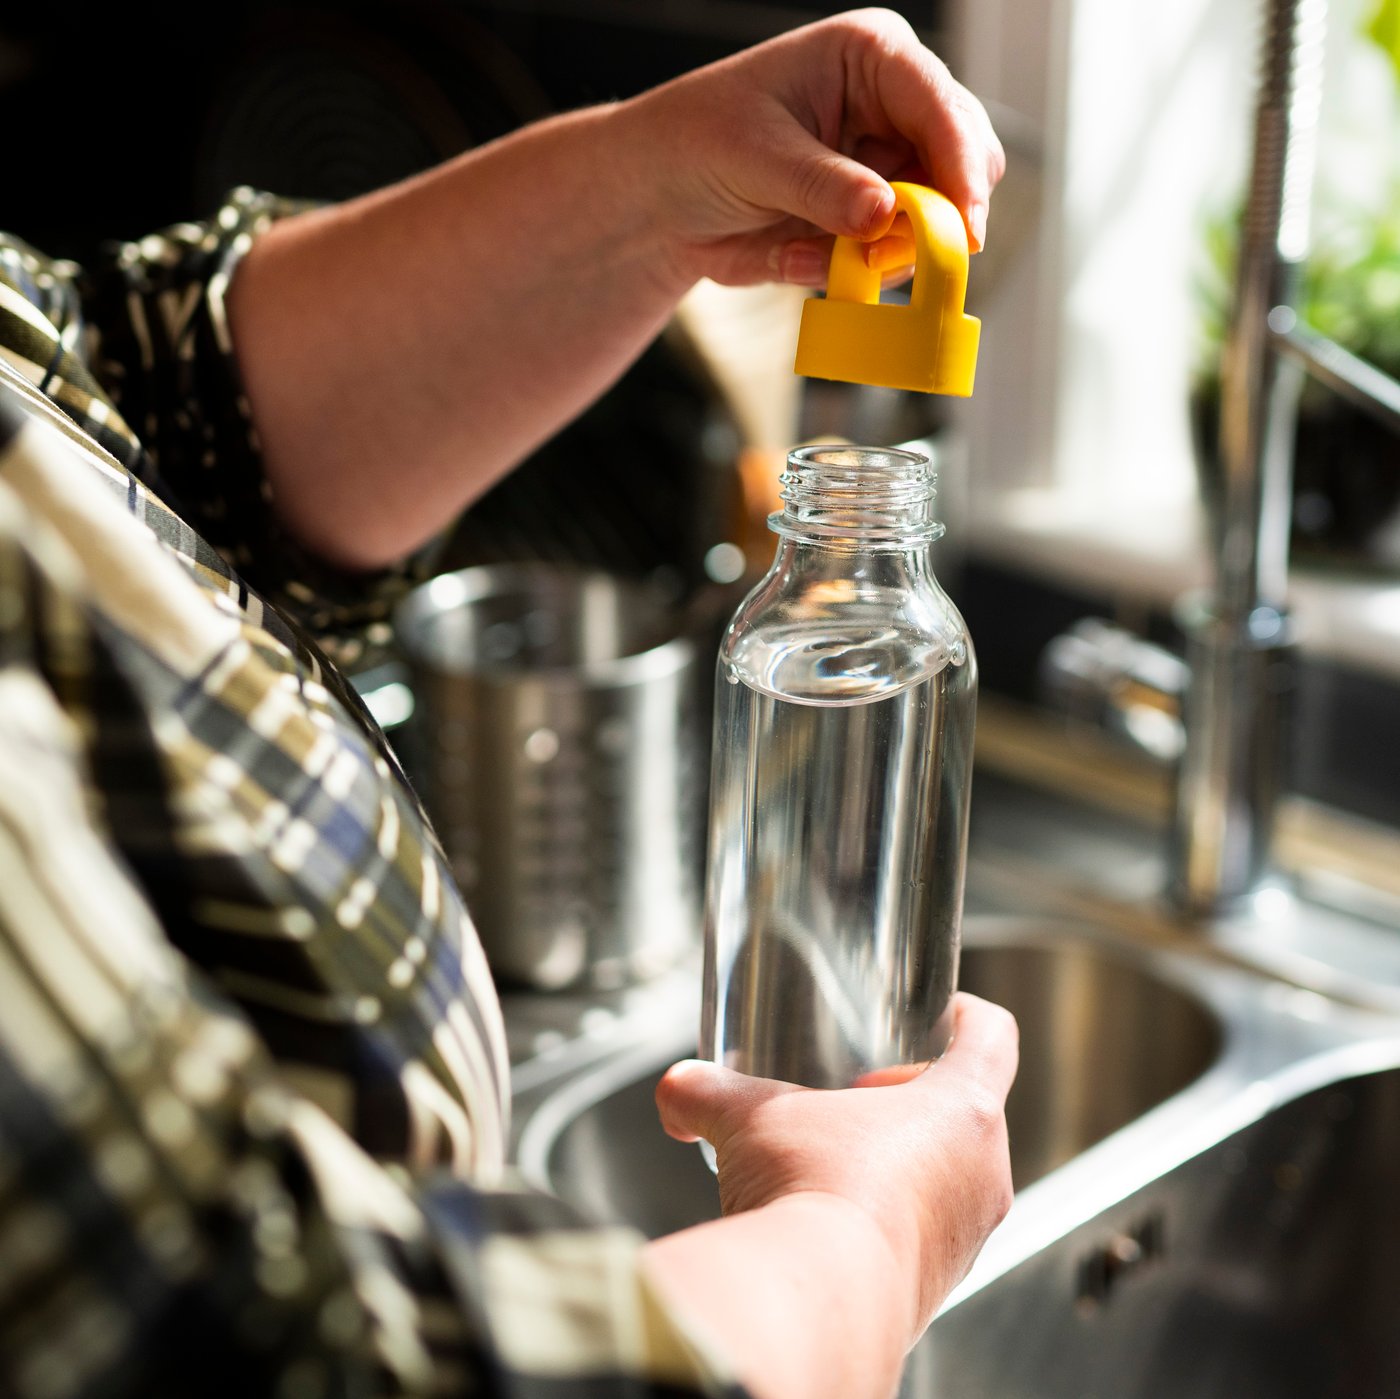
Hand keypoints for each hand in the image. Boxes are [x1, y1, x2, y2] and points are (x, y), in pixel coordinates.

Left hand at [620, 7, 1005, 288]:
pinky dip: (849, 272)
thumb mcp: (754, 157)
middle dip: (933, 217)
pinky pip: (890, 259)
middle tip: (884, 254)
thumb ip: (822, 187)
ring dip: (884, 253)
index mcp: (870, 57)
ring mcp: (886, 166)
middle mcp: (892, 108)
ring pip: (935, 221)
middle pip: (965, 163)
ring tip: (811, 253)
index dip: (961, 167)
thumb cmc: (696, 144)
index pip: (941, 105)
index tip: (963, 228)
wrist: (660, 198)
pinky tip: (794, 255)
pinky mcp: (870, 220)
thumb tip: (886, 214)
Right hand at [655, 993, 1017, 1338]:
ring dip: (902, 1165)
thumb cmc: (811, 1188)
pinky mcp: (937, 1291)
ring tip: (836, 1163)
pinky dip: (888, 1222)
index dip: (968, 1016)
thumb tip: (678, 1087)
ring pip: (951, 1180)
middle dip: (913, 1101)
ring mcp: (966, 1240)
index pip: (993, 1039)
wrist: (812, 1303)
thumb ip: (708, 1091)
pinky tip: (830, 1224)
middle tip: (858, 1100)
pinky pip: (926, 1239)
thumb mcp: (751, 1117)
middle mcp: (984, 1176)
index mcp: (963, 1111)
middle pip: (972, 1114)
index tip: (942, 1017)